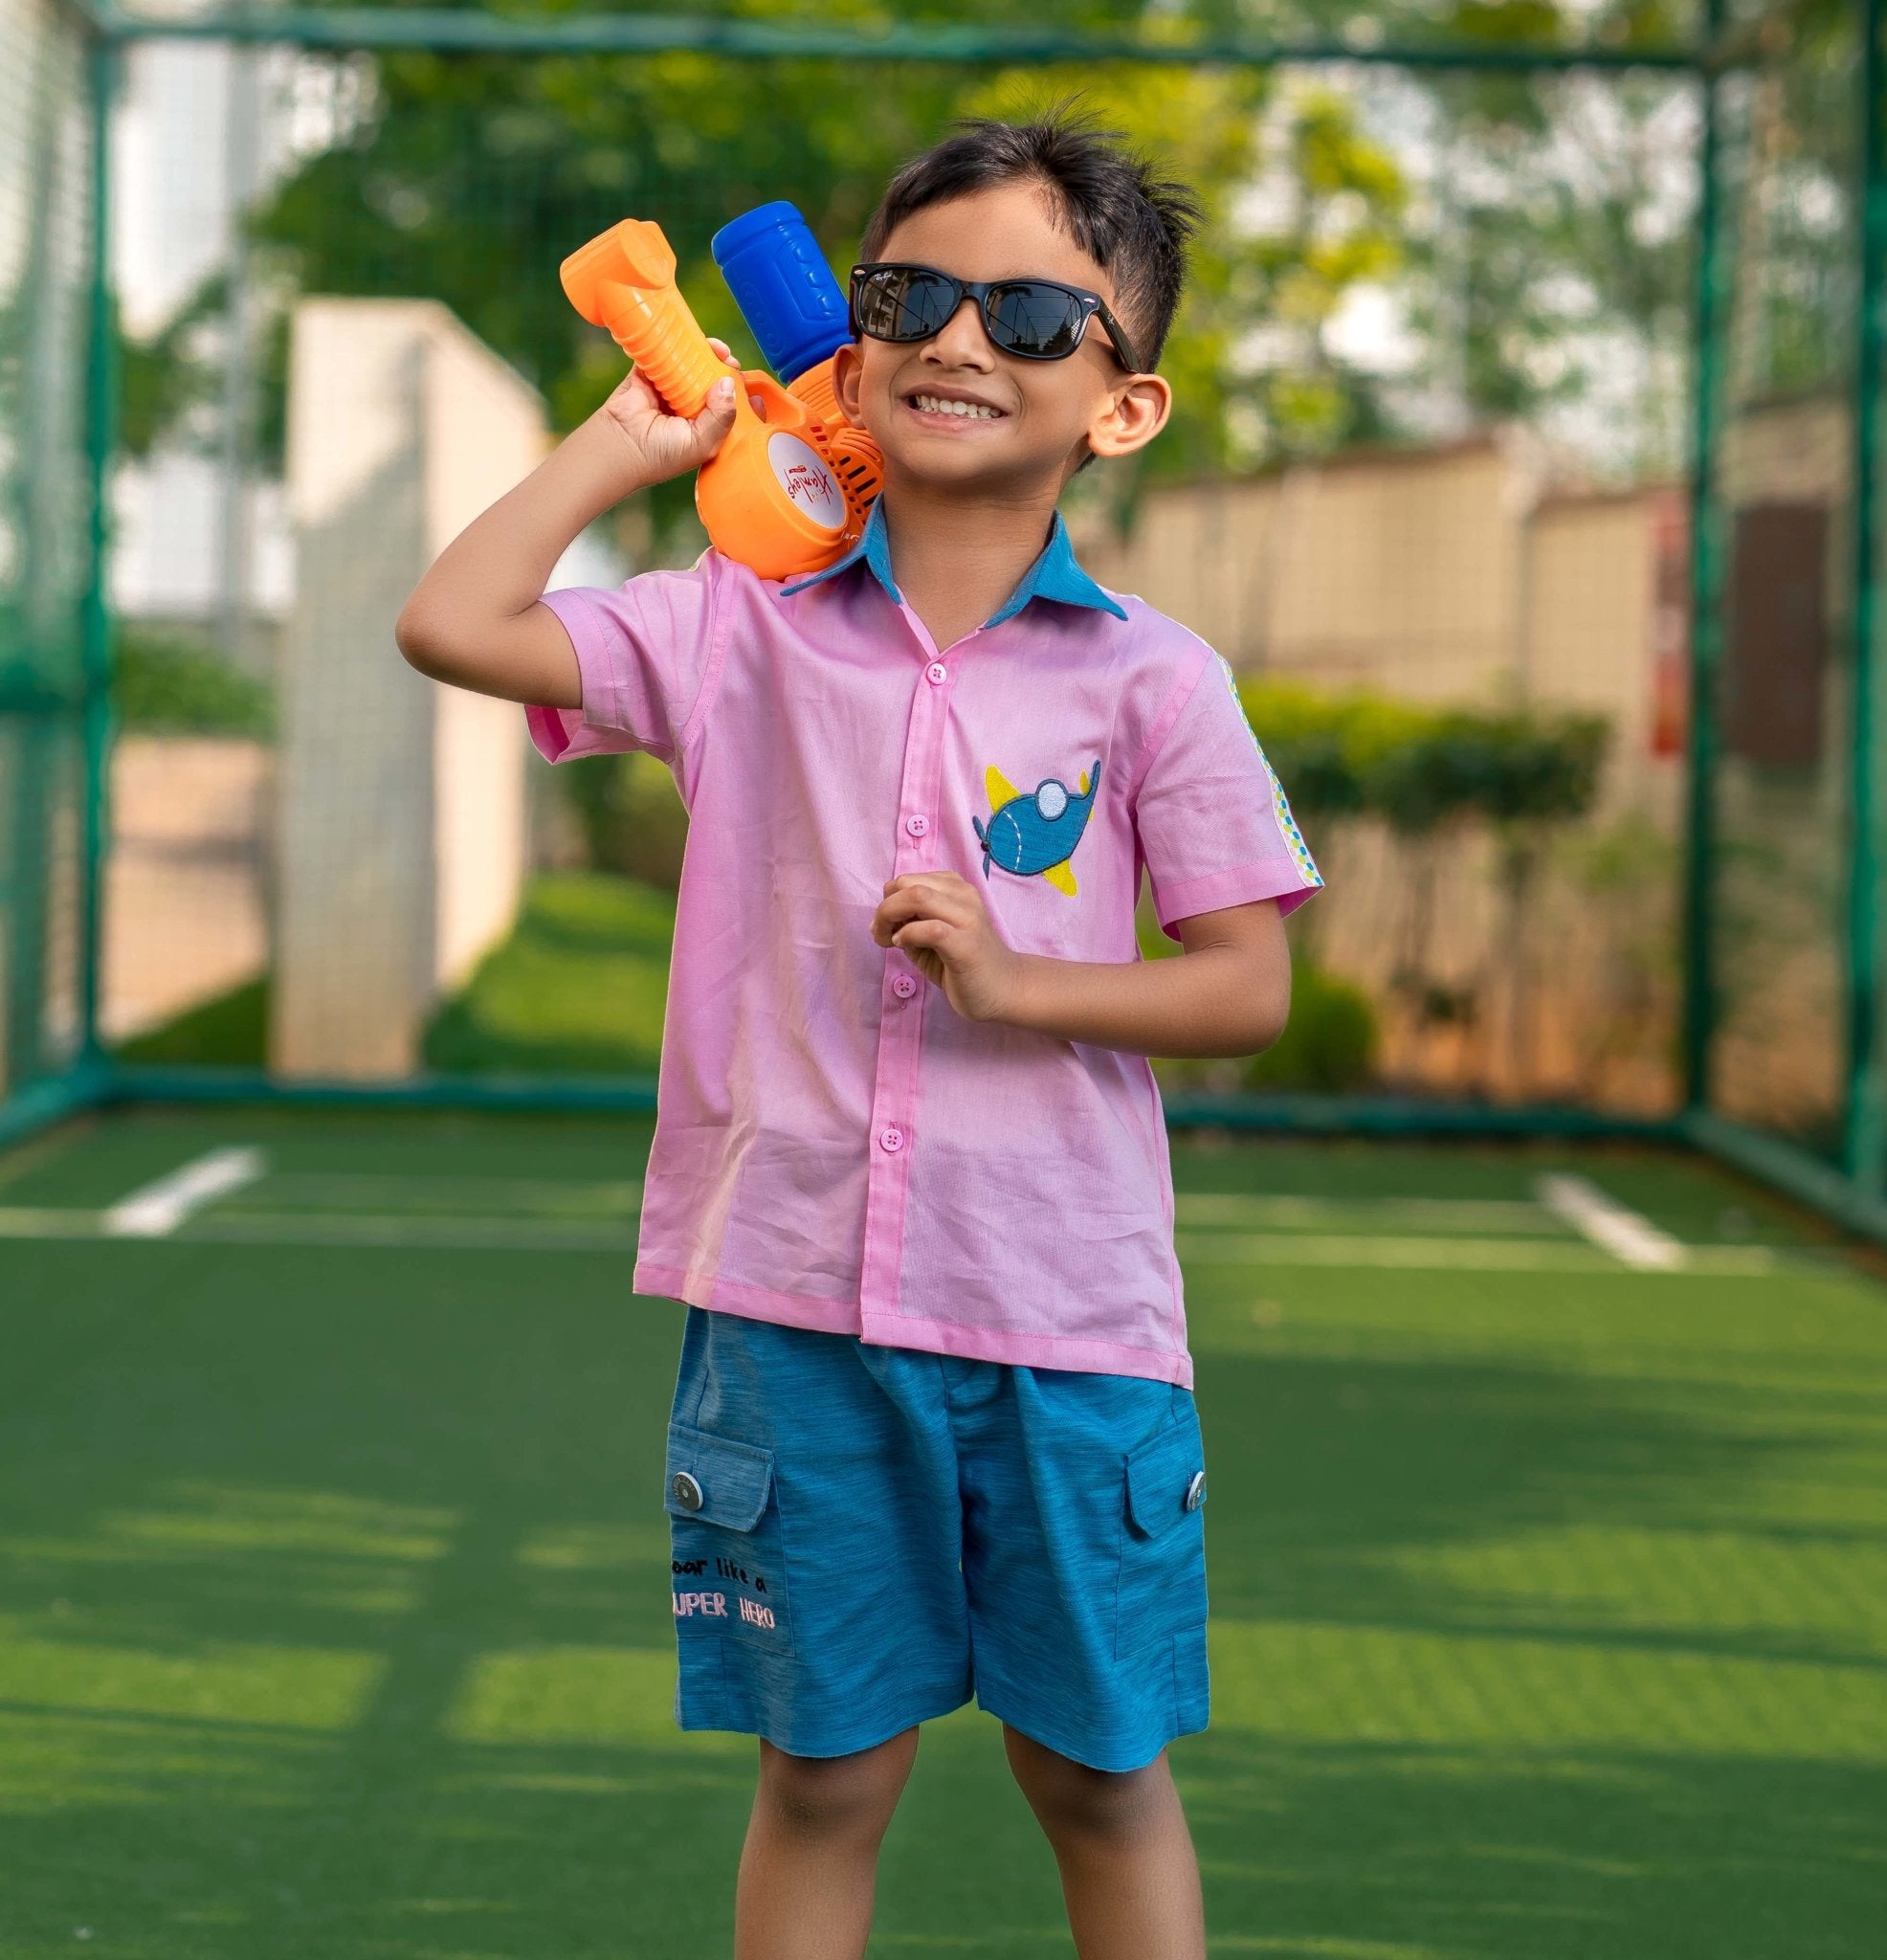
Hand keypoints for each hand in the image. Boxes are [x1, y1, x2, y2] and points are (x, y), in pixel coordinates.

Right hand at [594, 334, 753, 485]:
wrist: (621, 444)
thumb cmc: (661, 454)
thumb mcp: (702, 444)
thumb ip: (721, 418)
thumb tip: (729, 383)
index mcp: (706, 429)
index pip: (731, 411)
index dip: (744, 399)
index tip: (754, 393)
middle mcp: (690, 408)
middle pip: (715, 382)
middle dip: (727, 370)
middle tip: (732, 363)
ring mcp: (671, 389)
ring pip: (695, 364)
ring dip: (707, 354)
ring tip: (717, 350)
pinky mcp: (651, 371)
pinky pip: (668, 352)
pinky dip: (679, 344)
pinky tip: (694, 342)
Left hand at [870, 872, 1028, 1023]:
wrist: (1004, 989)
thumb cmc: (964, 964)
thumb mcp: (931, 937)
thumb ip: (909, 922)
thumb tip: (880, 921)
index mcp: (955, 889)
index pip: (907, 880)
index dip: (887, 900)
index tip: (885, 927)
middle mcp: (964, 896)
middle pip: (908, 884)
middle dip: (884, 908)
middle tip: (880, 935)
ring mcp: (968, 919)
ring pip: (918, 896)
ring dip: (891, 917)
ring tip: (890, 940)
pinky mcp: (966, 945)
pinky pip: (931, 928)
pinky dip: (908, 934)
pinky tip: (902, 945)